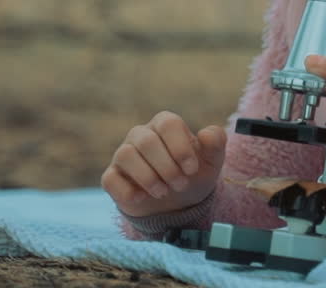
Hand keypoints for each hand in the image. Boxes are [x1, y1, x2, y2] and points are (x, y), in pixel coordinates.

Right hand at [101, 111, 226, 217]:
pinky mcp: (112, 177)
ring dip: (148, 177)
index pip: (168, 123)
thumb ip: (215, 144)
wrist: (178, 203)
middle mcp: (141, 135)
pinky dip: (127, 191)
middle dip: (167, 167)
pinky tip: (142, 198)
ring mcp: (123, 154)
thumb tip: (206, 133)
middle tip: (181, 185)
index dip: (180, 148)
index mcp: (165, 125)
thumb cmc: (192, 174)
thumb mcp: (211, 161)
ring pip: (125, 154)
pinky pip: (110, 179)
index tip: (192, 170)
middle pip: (146, 141)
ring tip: (164, 192)